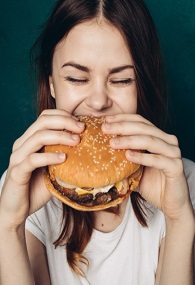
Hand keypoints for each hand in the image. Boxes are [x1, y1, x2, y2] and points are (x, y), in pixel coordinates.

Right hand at [0, 109, 84, 228]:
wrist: (17, 210)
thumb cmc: (37, 187)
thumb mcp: (53, 168)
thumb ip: (64, 156)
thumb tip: (89, 149)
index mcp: (29, 140)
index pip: (45, 117)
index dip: (63, 116)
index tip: (80, 123)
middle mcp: (22, 144)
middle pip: (42, 122)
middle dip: (65, 122)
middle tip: (82, 129)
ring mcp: (18, 157)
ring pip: (38, 137)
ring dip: (60, 136)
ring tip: (76, 141)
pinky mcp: (17, 172)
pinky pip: (33, 159)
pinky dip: (49, 156)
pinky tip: (63, 158)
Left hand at [102, 114, 192, 221]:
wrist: (170, 203)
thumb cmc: (151, 183)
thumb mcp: (134, 167)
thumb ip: (123, 156)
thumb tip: (100, 149)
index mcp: (158, 137)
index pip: (140, 121)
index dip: (123, 118)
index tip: (106, 119)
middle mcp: (168, 141)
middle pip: (144, 128)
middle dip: (122, 127)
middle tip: (105, 128)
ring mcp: (173, 153)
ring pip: (150, 140)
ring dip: (129, 140)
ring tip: (112, 142)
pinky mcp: (176, 167)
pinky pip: (157, 160)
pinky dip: (142, 157)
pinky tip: (128, 155)